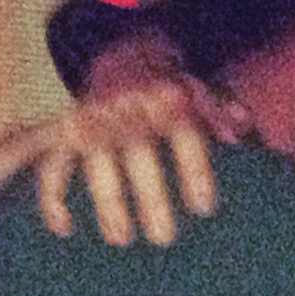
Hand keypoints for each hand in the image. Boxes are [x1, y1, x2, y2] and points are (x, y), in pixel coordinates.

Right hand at [32, 74, 243, 246]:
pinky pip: (53, 164)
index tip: (203, 208)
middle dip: (149, 196)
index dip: (193, 169)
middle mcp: (129, 108)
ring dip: (107, 201)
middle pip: (138, 151)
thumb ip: (223, 112)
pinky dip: (53, 195)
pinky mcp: (67, 132)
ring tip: (120, 239)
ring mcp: (95, 120)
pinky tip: (64, 227)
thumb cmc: (173, 93)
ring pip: (96, 161)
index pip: (183, 133)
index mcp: (168, 99)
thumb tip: (242, 128)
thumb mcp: (204, 94)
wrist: (126, 56)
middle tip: (163, 238)